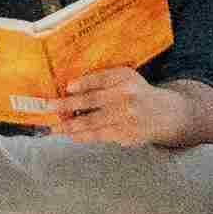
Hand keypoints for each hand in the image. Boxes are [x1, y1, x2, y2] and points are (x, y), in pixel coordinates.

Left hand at [46, 68, 185, 146]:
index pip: (101, 79)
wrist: (164, 113)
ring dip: (71, 125)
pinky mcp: (126, 133)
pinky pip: (100, 135)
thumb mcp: (125, 79)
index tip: (68, 87)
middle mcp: (127, 96)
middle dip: (67, 105)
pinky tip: (72, 134)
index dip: (84, 83)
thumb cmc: (136, 93)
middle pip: (92, 101)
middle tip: (48, 107)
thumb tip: (69, 90)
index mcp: (124, 78)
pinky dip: (84, 135)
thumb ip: (102, 81)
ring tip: (56, 127)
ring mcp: (127, 117)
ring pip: (93, 122)